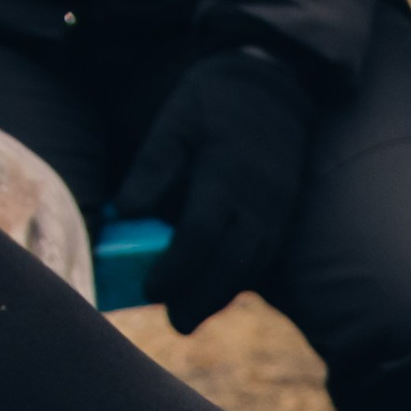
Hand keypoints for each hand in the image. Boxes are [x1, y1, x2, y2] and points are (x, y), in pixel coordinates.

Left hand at [114, 45, 315, 333]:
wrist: (273, 87)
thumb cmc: (213, 102)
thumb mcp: (174, 122)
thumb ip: (152, 167)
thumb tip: (126, 211)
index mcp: (226, 176)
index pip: (200, 235)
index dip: (175, 268)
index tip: (150, 289)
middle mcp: (257, 203)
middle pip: (230, 264)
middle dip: (201, 298)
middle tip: (175, 323)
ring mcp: (276, 213)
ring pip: (250, 268)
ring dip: (221, 297)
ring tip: (192, 317)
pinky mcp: (284, 218)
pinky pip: (263, 260)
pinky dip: (239, 281)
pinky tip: (218, 292)